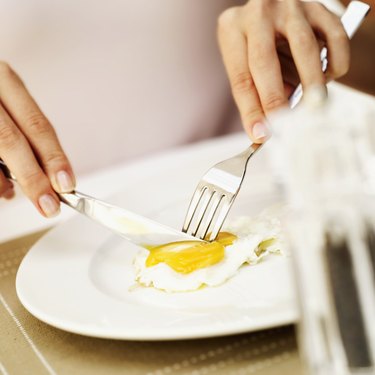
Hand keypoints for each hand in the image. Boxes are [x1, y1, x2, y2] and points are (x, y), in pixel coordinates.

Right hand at [0, 62, 74, 216]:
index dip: (54, 158)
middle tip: (49, 205)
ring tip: (12, 193)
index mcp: (5, 80)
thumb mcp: (7, 105)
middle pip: (12, 141)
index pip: (38, 125)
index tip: (67, 184)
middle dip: (33, 179)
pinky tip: (0, 187)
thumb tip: (50, 175)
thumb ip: (25, 133)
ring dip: (4, 182)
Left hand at [218, 0, 349, 142]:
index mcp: (232, 28)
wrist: (279, 7)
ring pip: (305, 48)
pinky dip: (335, 65)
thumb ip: (257, 91)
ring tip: (314, 107)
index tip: (261, 134)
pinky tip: (327, 79)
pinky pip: (335, 39)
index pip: (240, 78)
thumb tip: (269, 126)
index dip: (251, 111)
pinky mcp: (319, 7)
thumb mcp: (247, 62)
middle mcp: (258, 13)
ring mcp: (290, 7)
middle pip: (264, 62)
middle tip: (286, 126)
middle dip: (275, 100)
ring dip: (311, 84)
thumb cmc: (259, 43)